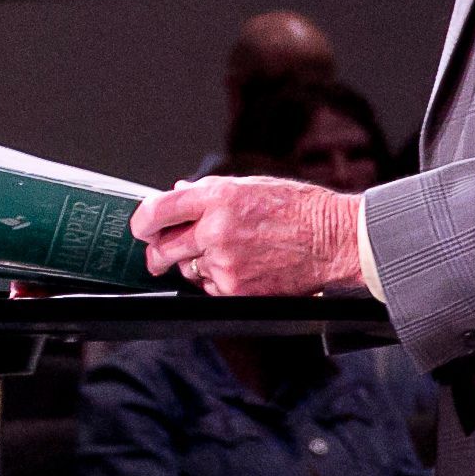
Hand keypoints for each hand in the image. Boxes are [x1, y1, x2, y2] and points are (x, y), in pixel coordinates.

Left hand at [129, 175, 363, 296]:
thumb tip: (178, 193)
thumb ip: (210, 191)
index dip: (142, 221)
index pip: (159, 210)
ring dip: (196, 264)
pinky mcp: (235, 290)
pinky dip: (217, 280)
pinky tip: (242, 266)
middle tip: (162, 252)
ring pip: (187, 270)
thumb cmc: (299, 207)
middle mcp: (217, 229)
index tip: (141, 227)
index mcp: (219, 196)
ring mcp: (225, 262)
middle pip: (162, 249)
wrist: (333, 239)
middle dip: (158, 252)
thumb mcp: (252, 185)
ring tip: (229, 251)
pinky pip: (209, 288)